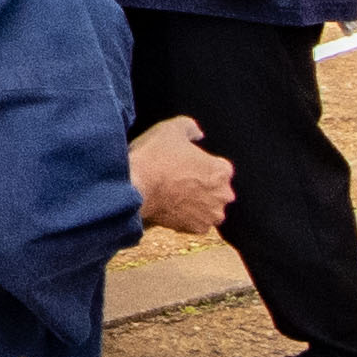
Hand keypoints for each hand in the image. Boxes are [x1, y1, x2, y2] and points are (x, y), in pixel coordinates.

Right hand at [129, 118, 233, 236]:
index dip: (200, 164)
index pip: (219, 166)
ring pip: (207, 207)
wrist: (133, 189)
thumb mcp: (170, 129)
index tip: (184, 163)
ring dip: (196, 202)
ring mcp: (210, 214)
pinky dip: (186, 216)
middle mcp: (223, 195)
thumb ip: (190, 127)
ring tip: (173, 194)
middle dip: (202, 185)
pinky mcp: (196, 229)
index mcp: (222, 170)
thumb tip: (198, 133)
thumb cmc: (153, 158)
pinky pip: (195, 221)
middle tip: (178, 178)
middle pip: (216, 189)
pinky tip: (170, 206)